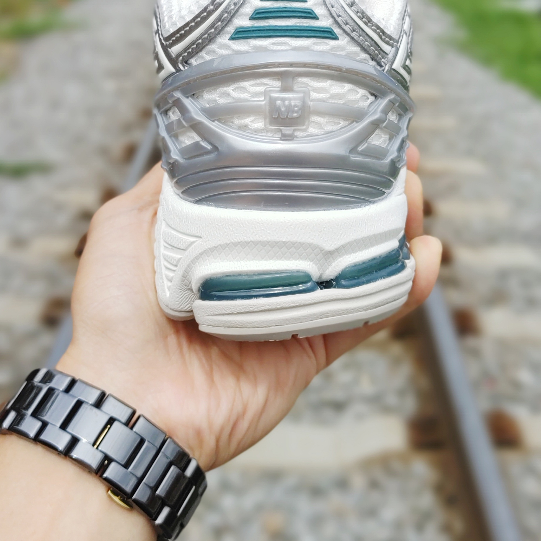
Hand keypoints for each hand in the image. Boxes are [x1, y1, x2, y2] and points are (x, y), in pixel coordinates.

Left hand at [61, 145, 441, 469]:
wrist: (125, 403)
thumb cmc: (113, 316)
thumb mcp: (123, 227)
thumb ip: (163, 187)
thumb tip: (194, 145)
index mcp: (224, 240)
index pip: (286, 194)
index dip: (324, 164)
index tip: (354, 137)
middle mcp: (263, 271)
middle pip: (334, 225)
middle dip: (374, 192)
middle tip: (401, 167)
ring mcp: (289, 312)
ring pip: (359, 265)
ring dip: (397, 230)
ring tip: (417, 201)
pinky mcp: (309, 352)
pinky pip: (365, 317)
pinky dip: (403, 291)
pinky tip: (427, 259)